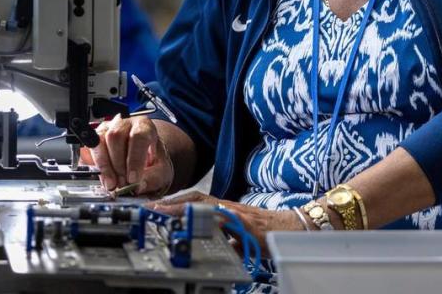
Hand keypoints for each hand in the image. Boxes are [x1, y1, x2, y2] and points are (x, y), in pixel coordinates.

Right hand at [88, 114, 173, 195]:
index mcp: (144, 126)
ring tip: (112, 184)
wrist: (145, 159)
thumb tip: (138, 186)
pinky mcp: (94, 139)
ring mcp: (107, 130)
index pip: (138, 136)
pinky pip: (88, 149)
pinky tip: (103, 176)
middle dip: (117, 165)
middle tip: (122, 184)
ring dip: (104, 166)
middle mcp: (124, 124)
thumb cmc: (153, 161)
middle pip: (115, 137)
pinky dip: (93, 164)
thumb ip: (153, 178)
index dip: (134, 159)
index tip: (133, 179)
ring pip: (99, 141)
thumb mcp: (162, 171)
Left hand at [147, 191, 305, 255]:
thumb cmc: (264, 231)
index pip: (194, 201)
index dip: (173, 202)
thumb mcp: (236, 234)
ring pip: (207, 206)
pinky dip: (213, 220)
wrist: (290, 229)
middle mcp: (227, 207)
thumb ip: (220, 234)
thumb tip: (202, 243)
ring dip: (184, 208)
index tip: (153, 207)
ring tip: (165, 212)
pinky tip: (199, 222)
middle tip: (152, 208)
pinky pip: (228, 220)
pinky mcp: (248, 224)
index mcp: (223, 209)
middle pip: (196, 199)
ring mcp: (236, 214)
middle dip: (172, 203)